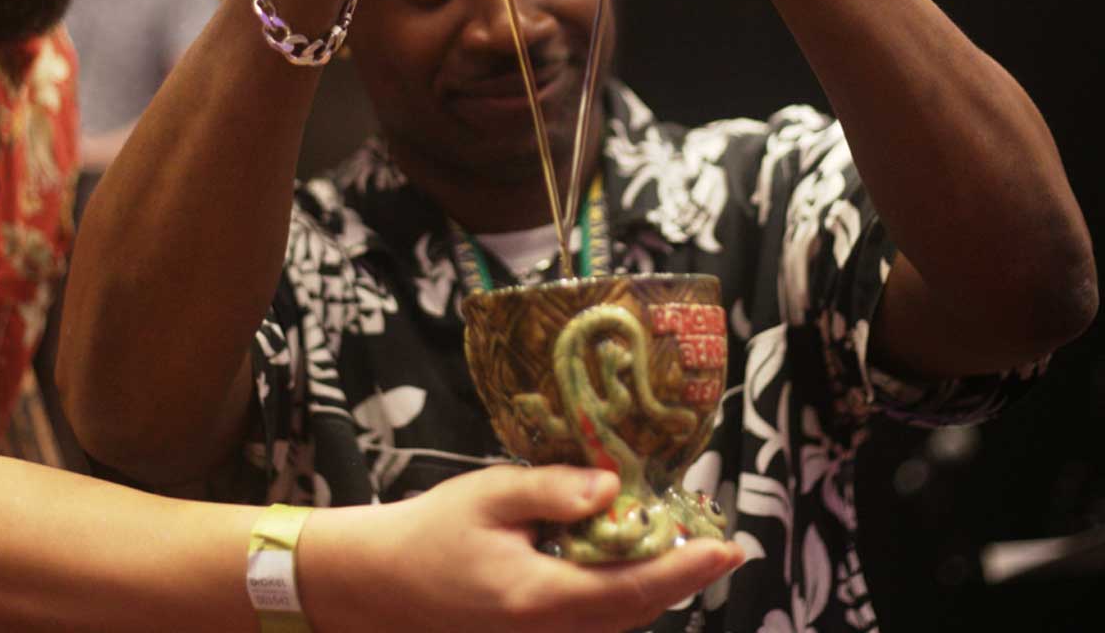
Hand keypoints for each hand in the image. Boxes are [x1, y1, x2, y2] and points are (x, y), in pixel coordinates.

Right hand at [303, 465, 743, 632]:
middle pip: (634, 612)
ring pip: (618, 623)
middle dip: (681, 579)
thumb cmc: (430, 532)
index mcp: (540, 596)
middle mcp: (548, 631)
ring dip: (655, 588)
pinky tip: (628, 565)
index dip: (683, 571)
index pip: (630, 587)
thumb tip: (614, 487)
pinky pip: (594, 624)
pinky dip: (623, 597)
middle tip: (719, 543)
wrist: (378, 585)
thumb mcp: (489, 495)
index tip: (727, 549)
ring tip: (685, 550)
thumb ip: (553, 491)